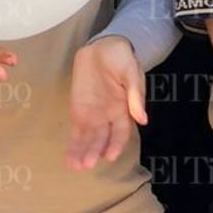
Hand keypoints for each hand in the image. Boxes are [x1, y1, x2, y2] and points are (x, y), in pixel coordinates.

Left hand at [66, 35, 146, 170]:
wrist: (104, 45)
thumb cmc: (122, 58)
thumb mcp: (132, 73)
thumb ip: (136, 95)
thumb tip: (143, 119)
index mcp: (124, 110)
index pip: (121, 134)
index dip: (116, 145)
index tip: (109, 156)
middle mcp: (108, 116)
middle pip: (102, 139)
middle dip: (94, 152)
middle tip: (86, 164)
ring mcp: (93, 113)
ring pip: (88, 138)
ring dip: (82, 152)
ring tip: (75, 166)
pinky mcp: (79, 108)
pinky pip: (76, 129)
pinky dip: (73, 142)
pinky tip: (69, 156)